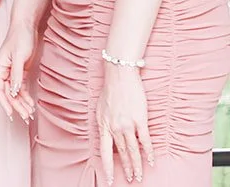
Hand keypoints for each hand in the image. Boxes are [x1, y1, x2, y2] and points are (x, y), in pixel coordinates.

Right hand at [0, 22, 38, 122]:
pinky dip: (25, 97)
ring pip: (14, 93)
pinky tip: (31, 104)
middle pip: (7, 94)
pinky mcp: (19, 72)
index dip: (4, 103)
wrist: (26, 27)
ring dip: (21, 104)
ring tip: (30, 115)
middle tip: (26, 118)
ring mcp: (10, 73)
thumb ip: (16, 74)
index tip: (11, 115)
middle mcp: (2, 72)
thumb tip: (13, 91)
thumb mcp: (19, 56)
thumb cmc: (20, 38)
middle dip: (16, 107)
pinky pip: (20, 88)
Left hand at [98, 63, 151, 183]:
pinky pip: (145, 140)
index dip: (107, 167)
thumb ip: (104, 123)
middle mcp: (113, 127)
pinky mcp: (139, 120)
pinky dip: (148, 152)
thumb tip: (105, 135)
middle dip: (126, 169)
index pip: (104, 151)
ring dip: (137, 165)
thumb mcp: (100, 109)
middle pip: (121, 153)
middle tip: (132, 180)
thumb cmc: (110, 91)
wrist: (119, 76)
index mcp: (103, 125)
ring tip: (139, 176)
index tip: (109, 179)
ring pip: (132, 150)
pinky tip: (151, 161)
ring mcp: (126, 124)